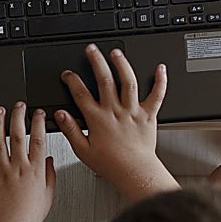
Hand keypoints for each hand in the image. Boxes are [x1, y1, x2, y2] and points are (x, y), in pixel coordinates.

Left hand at [0, 102, 55, 221]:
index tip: (38, 112)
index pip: (38, 139)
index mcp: (35, 171)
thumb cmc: (29, 217)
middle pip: (17, 134)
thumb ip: (49, 175)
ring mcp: (1, 172)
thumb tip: (48, 160)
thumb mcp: (47, 196)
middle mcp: (18, 168)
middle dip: (18, 115)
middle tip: (17, 105)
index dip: (39, 122)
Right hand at [53, 45, 177, 202]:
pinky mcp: (148, 115)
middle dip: (96, 61)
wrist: (135, 172)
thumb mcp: (82, 150)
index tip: (68, 74)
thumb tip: (60, 115)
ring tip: (116, 53)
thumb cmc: (110, 164)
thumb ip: (70, 130)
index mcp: (97, 118)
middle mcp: (115, 111)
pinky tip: (160, 68)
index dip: (72, 80)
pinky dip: (160, 81)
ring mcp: (132, 111)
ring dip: (122, 65)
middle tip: (92, 49)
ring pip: (128, 82)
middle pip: (104, 80)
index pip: (81, 93)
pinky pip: (156, 95)